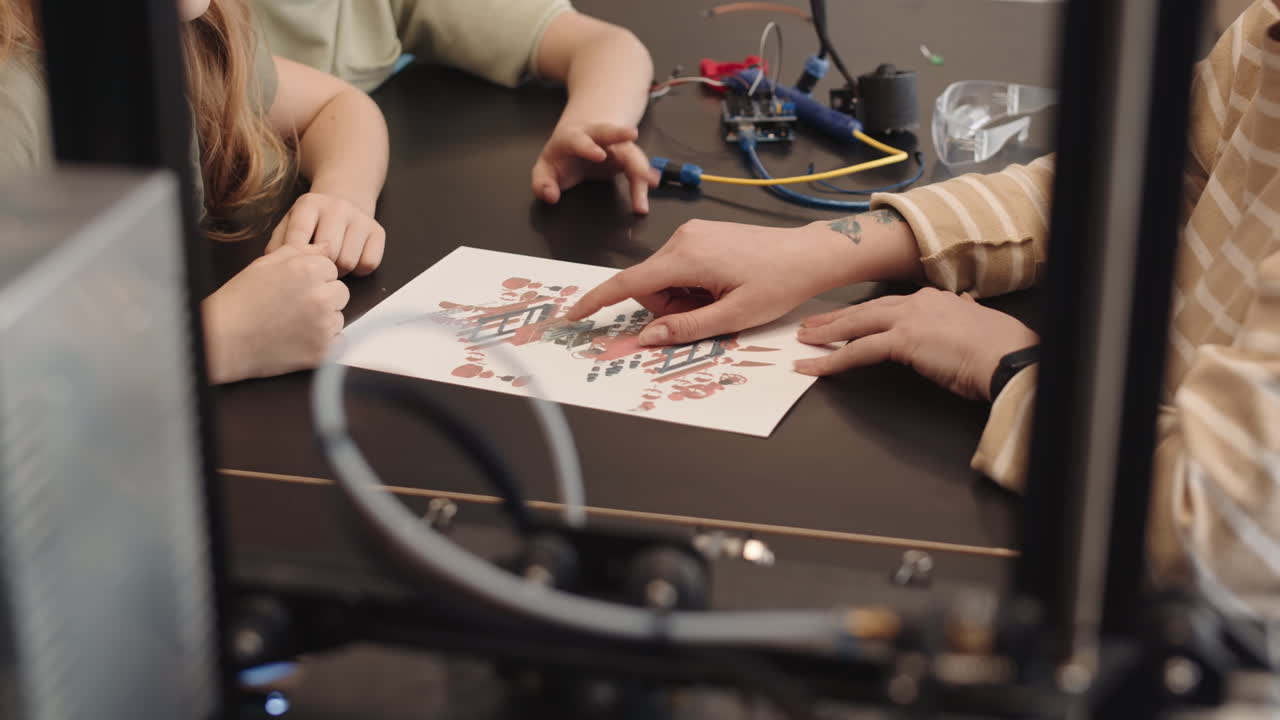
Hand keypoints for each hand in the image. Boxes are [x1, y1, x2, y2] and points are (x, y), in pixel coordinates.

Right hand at [203, 245, 348, 382]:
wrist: (222, 340)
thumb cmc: (239, 302)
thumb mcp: (265, 265)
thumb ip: (299, 252)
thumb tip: (325, 247)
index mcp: (308, 270)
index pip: (331, 269)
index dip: (313, 279)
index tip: (294, 288)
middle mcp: (320, 296)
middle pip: (340, 293)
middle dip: (323, 298)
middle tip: (293, 307)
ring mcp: (323, 326)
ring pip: (338, 318)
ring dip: (322, 321)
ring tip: (291, 324)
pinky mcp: (323, 351)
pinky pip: (338, 342)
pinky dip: (323, 343)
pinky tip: (299, 340)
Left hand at [265, 192, 385, 276]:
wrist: (345, 197)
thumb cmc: (312, 220)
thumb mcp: (290, 224)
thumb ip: (279, 244)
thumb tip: (276, 267)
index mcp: (309, 203)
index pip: (299, 240)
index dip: (297, 260)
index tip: (296, 267)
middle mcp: (337, 207)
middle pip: (328, 253)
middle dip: (321, 267)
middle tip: (317, 267)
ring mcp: (360, 218)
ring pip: (348, 262)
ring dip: (340, 270)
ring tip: (333, 262)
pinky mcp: (378, 231)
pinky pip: (369, 263)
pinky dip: (359, 270)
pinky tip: (352, 259)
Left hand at [532, 122, 658, 213]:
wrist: (579, 141)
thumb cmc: (561, 158)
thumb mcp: (545, 170)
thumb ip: (542, 184)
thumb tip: (551, 196)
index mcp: (572, 137)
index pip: (578, 139)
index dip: (588, 146)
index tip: (599, 155)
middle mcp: (595, 137)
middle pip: (608, 131)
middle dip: (619, 133)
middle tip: (632, 135)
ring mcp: (614, 144)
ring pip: (628, 150)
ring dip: (640, 165)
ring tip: (651, 181)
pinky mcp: (626, 155)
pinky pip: (637, 165)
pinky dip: (645, 175)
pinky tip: (653, 183)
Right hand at [567, 219, 854, 344]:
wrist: (810, 254)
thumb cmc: (779, 284)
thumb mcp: (733, 317)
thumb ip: (685, 328)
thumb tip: (646, 338)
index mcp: (686, 257)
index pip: (628, 284)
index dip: (597, 301)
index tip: (573, 316)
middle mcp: (683, 238)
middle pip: (648, 285)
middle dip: (667, 308)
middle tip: (708, 314)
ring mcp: (692, 233)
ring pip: (663, 277)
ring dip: (682, 297)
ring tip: (722, 298)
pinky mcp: (701, 234)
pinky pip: (679, 266)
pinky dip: (691, 284)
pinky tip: (723, 285)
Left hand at [794, 288, 1039, 400]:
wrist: (1010, 357)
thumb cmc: (1001, 348)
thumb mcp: (980, 323)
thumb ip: (965, 314)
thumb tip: (965, 305)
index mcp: (935, 299)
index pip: (888, 305)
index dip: (864, 314)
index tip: (848, 319)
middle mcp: (918, 303)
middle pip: (865, 310)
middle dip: (835, 319)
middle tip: (810, 327)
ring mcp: (909, 319)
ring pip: (856, 326)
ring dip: (827, 335)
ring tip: (804, 343)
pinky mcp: (904, 341)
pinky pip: (859, 351)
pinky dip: (833, 360)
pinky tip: (815, 367)